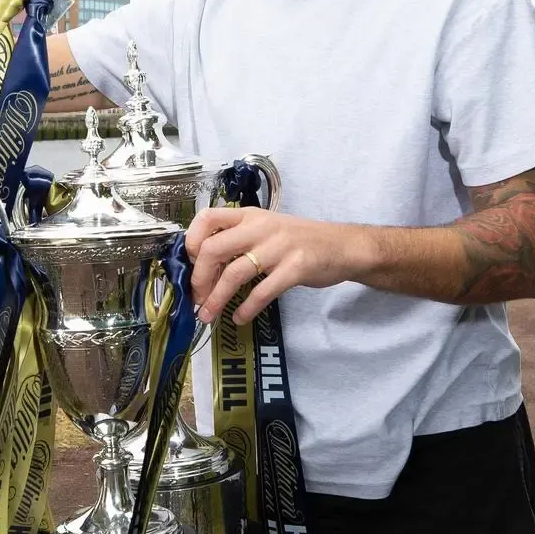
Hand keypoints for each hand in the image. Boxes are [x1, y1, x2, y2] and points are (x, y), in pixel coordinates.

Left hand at [185, 207, 374, 325]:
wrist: (342, 246)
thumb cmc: (299, 240)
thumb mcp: (266, 228)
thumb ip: (238, 238)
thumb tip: (203, 263)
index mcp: (249, 215)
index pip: (208, 218)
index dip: (192, 241)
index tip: (191, 264)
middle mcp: (260, 227)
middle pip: (214, 248)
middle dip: (199, 277)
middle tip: (196, 297)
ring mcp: (278, 247)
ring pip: (234, 273)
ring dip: (216, 298)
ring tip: (208, 315)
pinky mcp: (295, 269)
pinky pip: (262, 291)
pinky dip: (246, 308)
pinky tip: (239, 318)